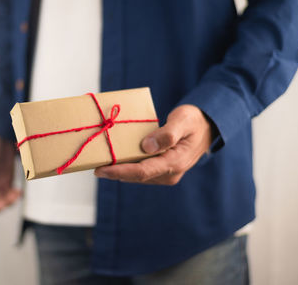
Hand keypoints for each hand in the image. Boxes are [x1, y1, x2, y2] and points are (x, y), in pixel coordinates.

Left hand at [94, 105, 213, 184]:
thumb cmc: (194, 121)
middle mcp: (169, 174)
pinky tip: (113, 159)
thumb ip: (167, 133)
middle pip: (136, 176)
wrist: (206, 128)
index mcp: (175, 162)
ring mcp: (165, 174)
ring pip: (136, 176)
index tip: (100, 169)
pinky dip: (126, 166)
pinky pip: (140, 171)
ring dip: (118, 170)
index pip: (142, 171)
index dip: (120, 172)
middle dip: (114, 172)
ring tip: (98, 161)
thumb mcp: (183, 121)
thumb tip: (146, 146)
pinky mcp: (160, 171)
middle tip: (91, 163)